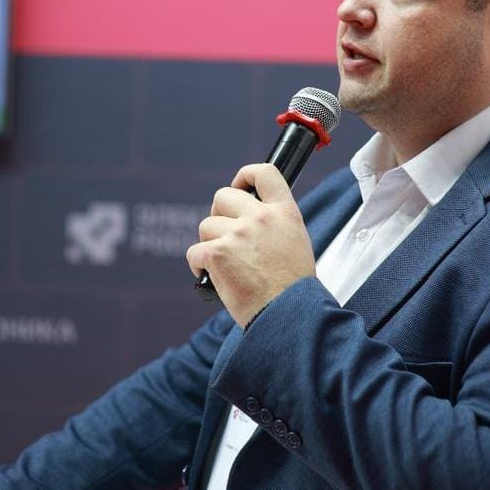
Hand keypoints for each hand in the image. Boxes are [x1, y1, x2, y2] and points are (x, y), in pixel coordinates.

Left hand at [186, 163, 315, 326]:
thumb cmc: (292, 289)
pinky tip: (212, 277)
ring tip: (226, 266)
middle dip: (218, 214)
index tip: (239, 187)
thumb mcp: (295, 243)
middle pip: (222, 196)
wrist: (289, 316)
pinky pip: (195, 252)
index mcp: (285, 212)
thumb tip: (246, 219)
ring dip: (210, 244)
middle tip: (225, 236)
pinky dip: (198, 265)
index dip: (245, 175)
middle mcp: (261, 218)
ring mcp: (238, 234)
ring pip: (206, 226)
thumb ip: (274, 224)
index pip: (264, 173)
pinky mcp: (217, 253)